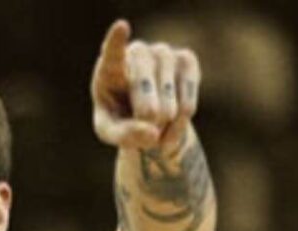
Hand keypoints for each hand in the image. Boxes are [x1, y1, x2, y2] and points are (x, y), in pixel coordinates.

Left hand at [91, 19, 201, 152]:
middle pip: (143, 85)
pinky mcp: (187, 60)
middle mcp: (137, 52)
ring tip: (154, 132)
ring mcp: (163, 53)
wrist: (148, 116)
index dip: (117, 41)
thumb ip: (124, 135)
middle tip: (145, 130)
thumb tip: (152, 134)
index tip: (121, 28)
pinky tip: (170, 128)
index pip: (113, 53)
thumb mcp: (112, 133)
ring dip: (162, 125)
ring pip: (168, 97)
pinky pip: (187, 104)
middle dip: (144, 115)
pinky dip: (178, 126)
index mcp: (110, 68)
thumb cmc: (121, 119)